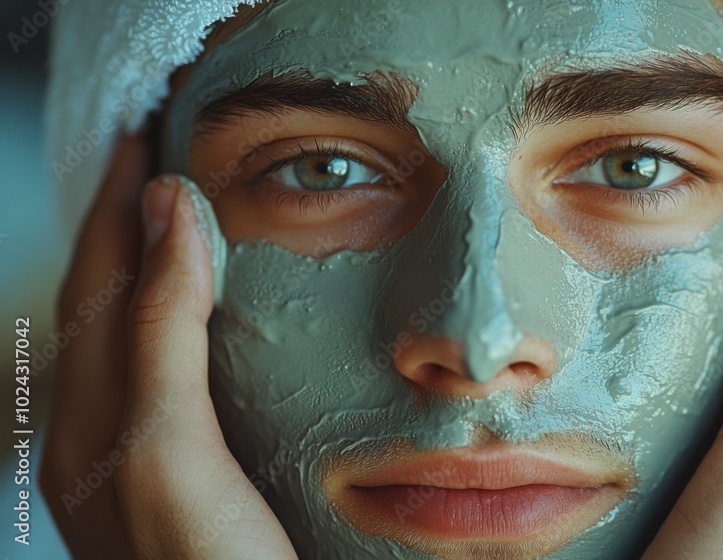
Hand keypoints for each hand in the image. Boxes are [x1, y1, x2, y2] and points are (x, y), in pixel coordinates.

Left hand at [40, 135, 295, 558]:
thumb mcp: (173, 452)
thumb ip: (162, 338)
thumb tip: (170, 211)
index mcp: (93, 423)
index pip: (102, 281)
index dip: (119, 204)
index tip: (146, 134)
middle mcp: (102, 437)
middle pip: (107, 302)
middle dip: (127, 224)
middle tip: (157, 156)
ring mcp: (138, 461)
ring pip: (136, 337)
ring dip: (152, 268)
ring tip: (180, 219)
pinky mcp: (181, 479)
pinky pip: (165, 374)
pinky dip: (180, 322)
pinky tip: (206, 322)